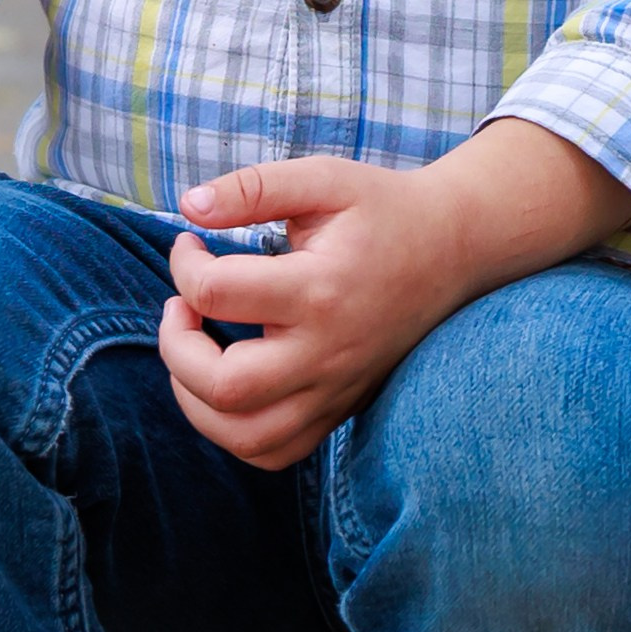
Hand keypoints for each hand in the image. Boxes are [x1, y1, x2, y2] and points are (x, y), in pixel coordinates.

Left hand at [157, 124, 630, 471]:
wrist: (454, 251)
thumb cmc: (383, 210)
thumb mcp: (324, 179)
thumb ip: (254, 187)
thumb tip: (188, 207)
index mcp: (319, 289)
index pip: (216, 294)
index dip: (184, 264)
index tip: (192, 242)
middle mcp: (326, 352)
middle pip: (223, 385)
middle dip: (176, 346)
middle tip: (181, 307)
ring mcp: (335, 389)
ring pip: (245, 435)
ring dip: (194, 401)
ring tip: (191, 353)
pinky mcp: (339, 408)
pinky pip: (275, 452)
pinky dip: (233, 433)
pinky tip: (223, 388)